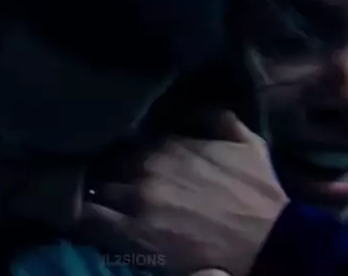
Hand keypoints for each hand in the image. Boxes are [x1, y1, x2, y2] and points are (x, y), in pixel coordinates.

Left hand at [76, 111, 288, 275]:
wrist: (270, 241)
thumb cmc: (258, 193)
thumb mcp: (248, 142)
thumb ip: (217, 117)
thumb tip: (193, 107)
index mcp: (168, 143)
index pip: (125, 139)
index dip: (118, 149)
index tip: (115, 155)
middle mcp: (146, 165)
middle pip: (104, 161)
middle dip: (99, 167)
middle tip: (95, 176)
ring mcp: (136, 199)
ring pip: (91, 186)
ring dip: (87, 189)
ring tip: (81, 194)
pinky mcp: (131, 233)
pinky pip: (88, 219)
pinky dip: (79, 215)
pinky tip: (77, 216)